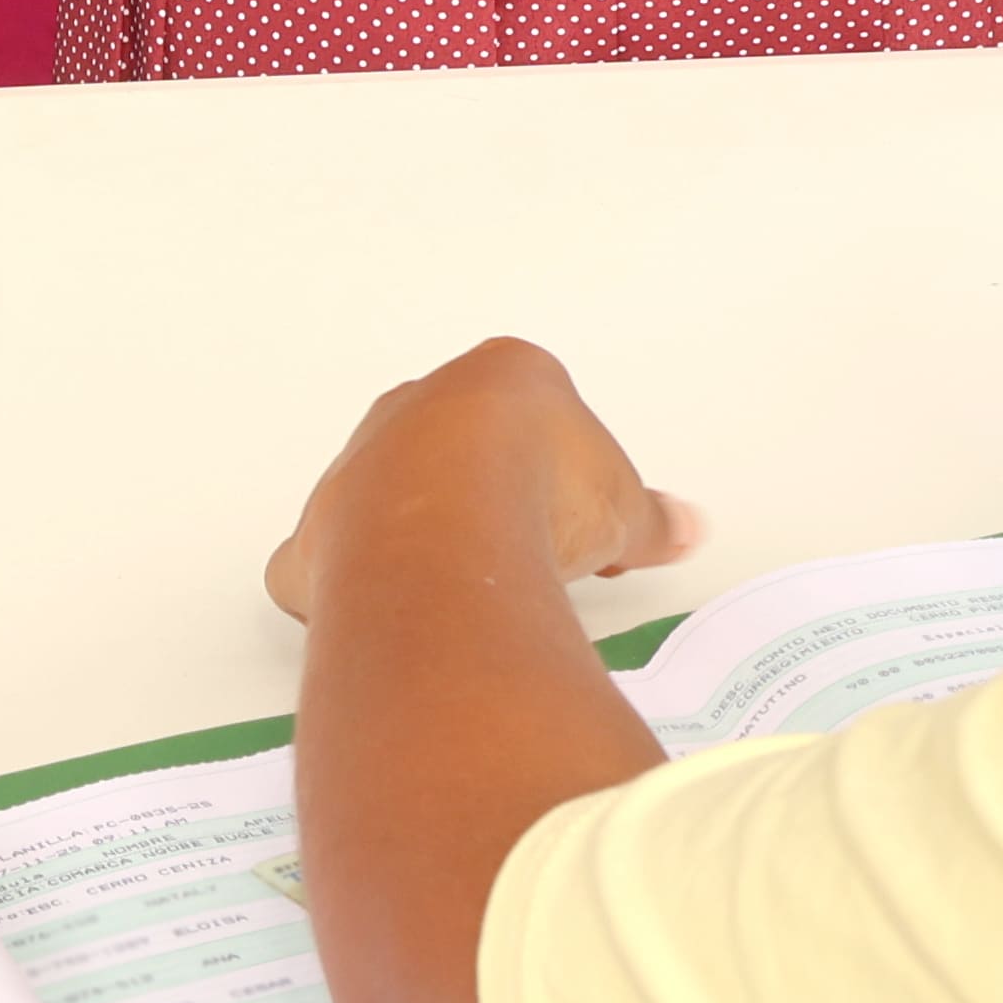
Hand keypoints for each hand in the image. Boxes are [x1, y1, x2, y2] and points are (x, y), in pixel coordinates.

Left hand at [264, 336, 697, 630]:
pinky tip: (388, 622)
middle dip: (500, 507)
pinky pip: (317, 568)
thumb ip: (653, 518)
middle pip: (460, 457)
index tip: (594, 538)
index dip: (576, 487)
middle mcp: (414, 412)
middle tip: (541, 565)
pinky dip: (344, 593)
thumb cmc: (545, 493)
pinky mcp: (312, 545)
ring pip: (388, 504)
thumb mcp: (624, 507)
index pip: (542, 425)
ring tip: (478, 602)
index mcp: (498, 380)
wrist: (452, 529)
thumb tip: (690, 527)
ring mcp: (355, 472)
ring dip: (429, 547)